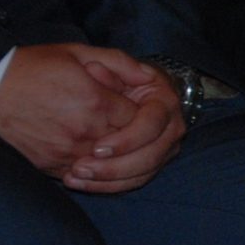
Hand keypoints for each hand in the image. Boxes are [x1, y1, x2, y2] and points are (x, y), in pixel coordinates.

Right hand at [0, 45, 174, 189]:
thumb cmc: (30, 68)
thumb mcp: (76, 54)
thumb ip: (119, 63)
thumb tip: (147, 76)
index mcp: (96, 102)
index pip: (142, 118)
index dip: (145, 113)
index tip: (137, 106)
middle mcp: (85, 131)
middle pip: (133, 145)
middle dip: (139, 138)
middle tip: (137, 129)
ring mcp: (68, 153)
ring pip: (113, 166)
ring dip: (123, 159)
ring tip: (121, 147)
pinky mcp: (52, 167)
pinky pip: (88, 177)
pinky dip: (99, 173)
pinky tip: (99, 161)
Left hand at [62, 60, 185, 191]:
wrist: (92, 88)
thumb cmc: (93, 71)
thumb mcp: (102, 58)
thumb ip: (116, 63)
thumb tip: (130, 74)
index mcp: (163, 99)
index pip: (153, 124)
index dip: (128, 139)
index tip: (97, 147)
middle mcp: (169, 125)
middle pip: (153, 154)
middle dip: (117, 166)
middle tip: (81, 167)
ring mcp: (161, 146)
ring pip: (144, 172)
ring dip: (110, 179)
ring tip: (75, 177)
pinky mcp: (146, 163)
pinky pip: (133, 181)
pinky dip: (108, 186)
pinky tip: (80, 183)